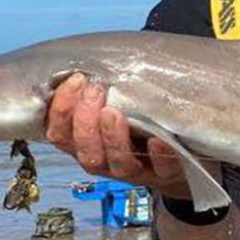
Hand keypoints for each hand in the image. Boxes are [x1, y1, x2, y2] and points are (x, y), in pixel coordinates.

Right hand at [45, 73, 195, 199]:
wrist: (180, 151)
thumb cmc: (137, 119)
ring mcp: (136, 170)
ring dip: (112, 138)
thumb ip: (95, 91)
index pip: (59, 134)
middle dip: (85, 121)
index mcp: (85, 144)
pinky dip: (158, 155)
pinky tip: (157, 140)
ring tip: (114, 112)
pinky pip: (161, 170)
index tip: (76, 79)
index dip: (61, 109)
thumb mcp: (112, 102)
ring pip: (117, 163)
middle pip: (86, 152)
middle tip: (96, 89)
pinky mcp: (166, 174)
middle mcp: (106, 161)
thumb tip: (81, 65)